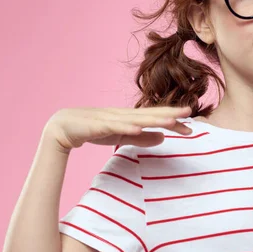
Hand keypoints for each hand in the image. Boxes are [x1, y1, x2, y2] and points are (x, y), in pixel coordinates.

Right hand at [41, 105, 192, 151]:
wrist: (61, 128)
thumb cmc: (92, 130)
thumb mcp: (121, 136)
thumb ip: (141, 138)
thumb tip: (163, 138)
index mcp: (128, 117)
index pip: (154, 118)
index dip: (172, 120)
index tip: (191, 126)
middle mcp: (121, 114)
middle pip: (148, 115)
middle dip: (168, 114)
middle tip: (189, 113)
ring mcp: (108, 118)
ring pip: (134, 119)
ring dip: (152, 119)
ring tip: (169, 120)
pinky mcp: (96, 125)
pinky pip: (112, 126)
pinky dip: (125, 126)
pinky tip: (137, 128)